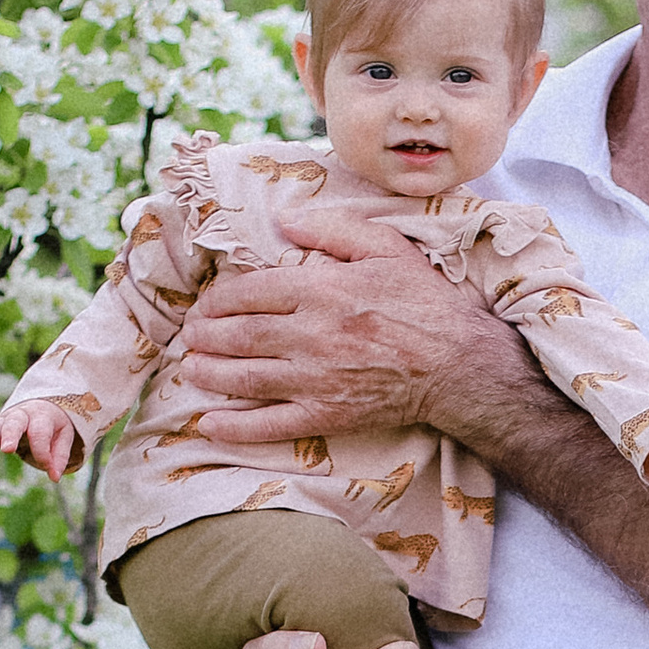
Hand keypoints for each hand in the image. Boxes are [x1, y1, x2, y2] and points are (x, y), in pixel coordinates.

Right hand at [0, 398, 82, 479]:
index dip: (42, 451)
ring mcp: (4, 421)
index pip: (39, 432)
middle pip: (13, 423)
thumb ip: (60, 456)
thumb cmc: (52, 426)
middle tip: (7, 450)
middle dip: (10, 435)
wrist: (40, 407)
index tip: (46, 467)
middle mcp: (21, 415)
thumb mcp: (64, 436)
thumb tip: (54, 477)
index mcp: (41, 415)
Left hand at [170, 208, 526, 449]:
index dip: (219, 299)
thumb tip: (284, 221)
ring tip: (191, 369)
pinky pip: (271, 425)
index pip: (251, 292)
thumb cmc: (424, 301)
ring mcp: (316, 380)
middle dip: (205, 336)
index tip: (206, 304)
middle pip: (239, 335)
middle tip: (190, 336)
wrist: (458, 364)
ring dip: (209, 374)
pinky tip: (207, 423)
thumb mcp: (385, 246)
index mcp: (321, 289)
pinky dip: (235, 427)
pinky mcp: (327, 415)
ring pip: (245, 377)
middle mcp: (311, 335)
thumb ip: (332, 228)